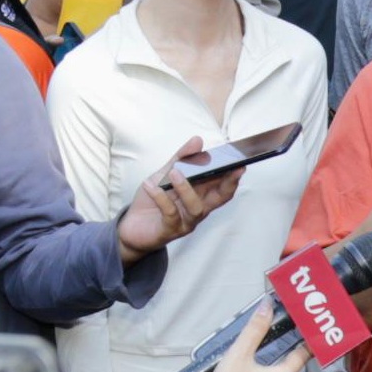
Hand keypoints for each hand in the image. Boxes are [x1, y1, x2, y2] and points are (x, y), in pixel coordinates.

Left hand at [117, 138, 242, 259]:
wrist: (130, 226)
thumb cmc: (151, 201)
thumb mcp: (164, 175)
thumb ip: (181, 158)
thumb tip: (198, 140)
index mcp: (201, 194)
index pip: (224, 185)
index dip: (234, 175)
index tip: (241, 161)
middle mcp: (198, 208)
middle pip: (221, 198)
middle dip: (229, 184)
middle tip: (232, 168)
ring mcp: (186, 221)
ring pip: (196, 207)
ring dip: (186, 188)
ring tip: (175, 172)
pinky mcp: (170, 230)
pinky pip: (170, 214)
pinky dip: (161, 197)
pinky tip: (151, 186)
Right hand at [189, 306, 308, 371]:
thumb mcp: (240, 354)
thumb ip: (255, 330)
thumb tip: (268, 306)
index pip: (303, 354)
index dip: (308, 340)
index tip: (311, 328)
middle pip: (290, 364)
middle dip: (288, 348)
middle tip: (286, 331)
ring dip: (274, 363)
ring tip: (267, 348)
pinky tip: (253, 370)